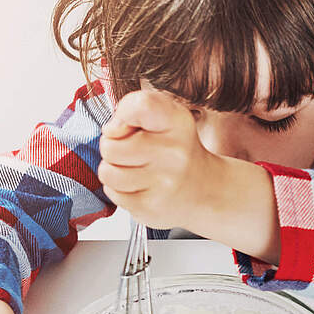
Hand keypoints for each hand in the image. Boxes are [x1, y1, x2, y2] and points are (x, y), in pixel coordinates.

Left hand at [98, 89, 220, 230]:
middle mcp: (175, 153)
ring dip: (114, 171)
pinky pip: (112, 193)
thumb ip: (136, 110)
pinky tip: (140, 187)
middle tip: (134, 152)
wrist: (206, 190)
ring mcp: (164, 183)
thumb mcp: (167, 118)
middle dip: (113, 147)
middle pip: (110, 146)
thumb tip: (111, 130)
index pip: (141, 106)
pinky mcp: (151, 208)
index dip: (123, 113)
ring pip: (107, 172)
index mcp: (178, 123)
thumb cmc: (177, 151)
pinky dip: (120, 190)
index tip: (129, 125)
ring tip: (135, 170)